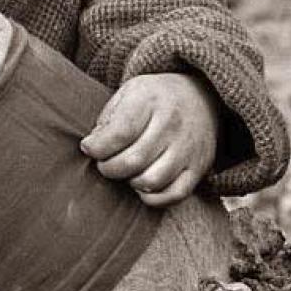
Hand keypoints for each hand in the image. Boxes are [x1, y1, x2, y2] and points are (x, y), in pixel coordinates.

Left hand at [80, 73, 220, 207]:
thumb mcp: (128, 93)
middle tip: (105, 163)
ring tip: (126, 171)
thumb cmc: (154, 99)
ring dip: (130, 182)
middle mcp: (172, 124)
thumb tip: (93, 148)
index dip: (97, 147)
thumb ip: (108, 119)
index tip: (89, 147)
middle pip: (132, 161)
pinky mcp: (198, 168)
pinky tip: (143, 185)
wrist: (201, 97)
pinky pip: (174, 195)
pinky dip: (153, 198)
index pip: (119, 133)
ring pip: (151, 181)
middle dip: (109, 168)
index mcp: (149, 101)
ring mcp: (187, 148)